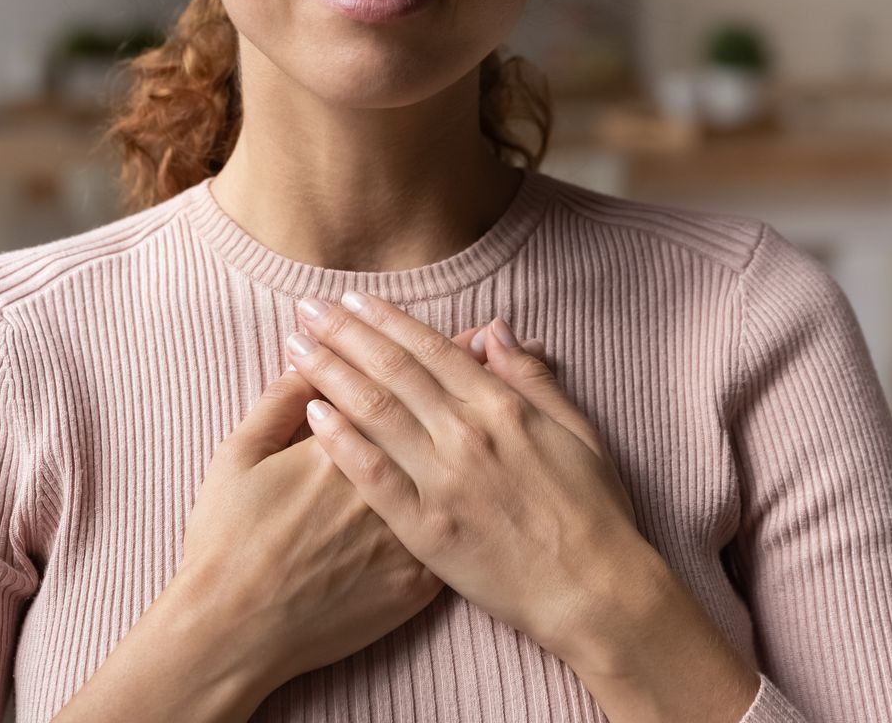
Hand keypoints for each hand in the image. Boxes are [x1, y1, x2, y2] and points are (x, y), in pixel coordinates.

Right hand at [174, 319, 514, 692]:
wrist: (236, 633)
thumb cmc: (227, 540)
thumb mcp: (238, 455)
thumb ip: (278, 402)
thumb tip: (310, 359)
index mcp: (346, 444)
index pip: (399, 382)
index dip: (432, 352)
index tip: (459, 328)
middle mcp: (388, 485)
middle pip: (440, 420)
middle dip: (468, 377)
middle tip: (490, 341)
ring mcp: (409, 537)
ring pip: (460, 474)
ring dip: (483, 431)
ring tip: (504, 398)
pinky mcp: (418, 584)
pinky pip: (459, 536)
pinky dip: (480, 500)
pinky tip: (492, 477)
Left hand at [285, 292, 642, 659]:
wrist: (595, 591)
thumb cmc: (593, 512)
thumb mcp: (576, 429)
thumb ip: (530, 377)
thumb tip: (494, 329)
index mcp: (503, 407)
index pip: (431, 349)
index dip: (387, 320)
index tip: (352, 299)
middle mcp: (467, 434)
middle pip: (392, 370)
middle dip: (344, 333)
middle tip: (306, 308)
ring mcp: (444, 481)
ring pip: (375, 412)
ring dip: (331, 373)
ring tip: (295, 348)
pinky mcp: (426, 530)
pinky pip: (374, 476)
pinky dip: (342, 442)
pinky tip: (312, 416)